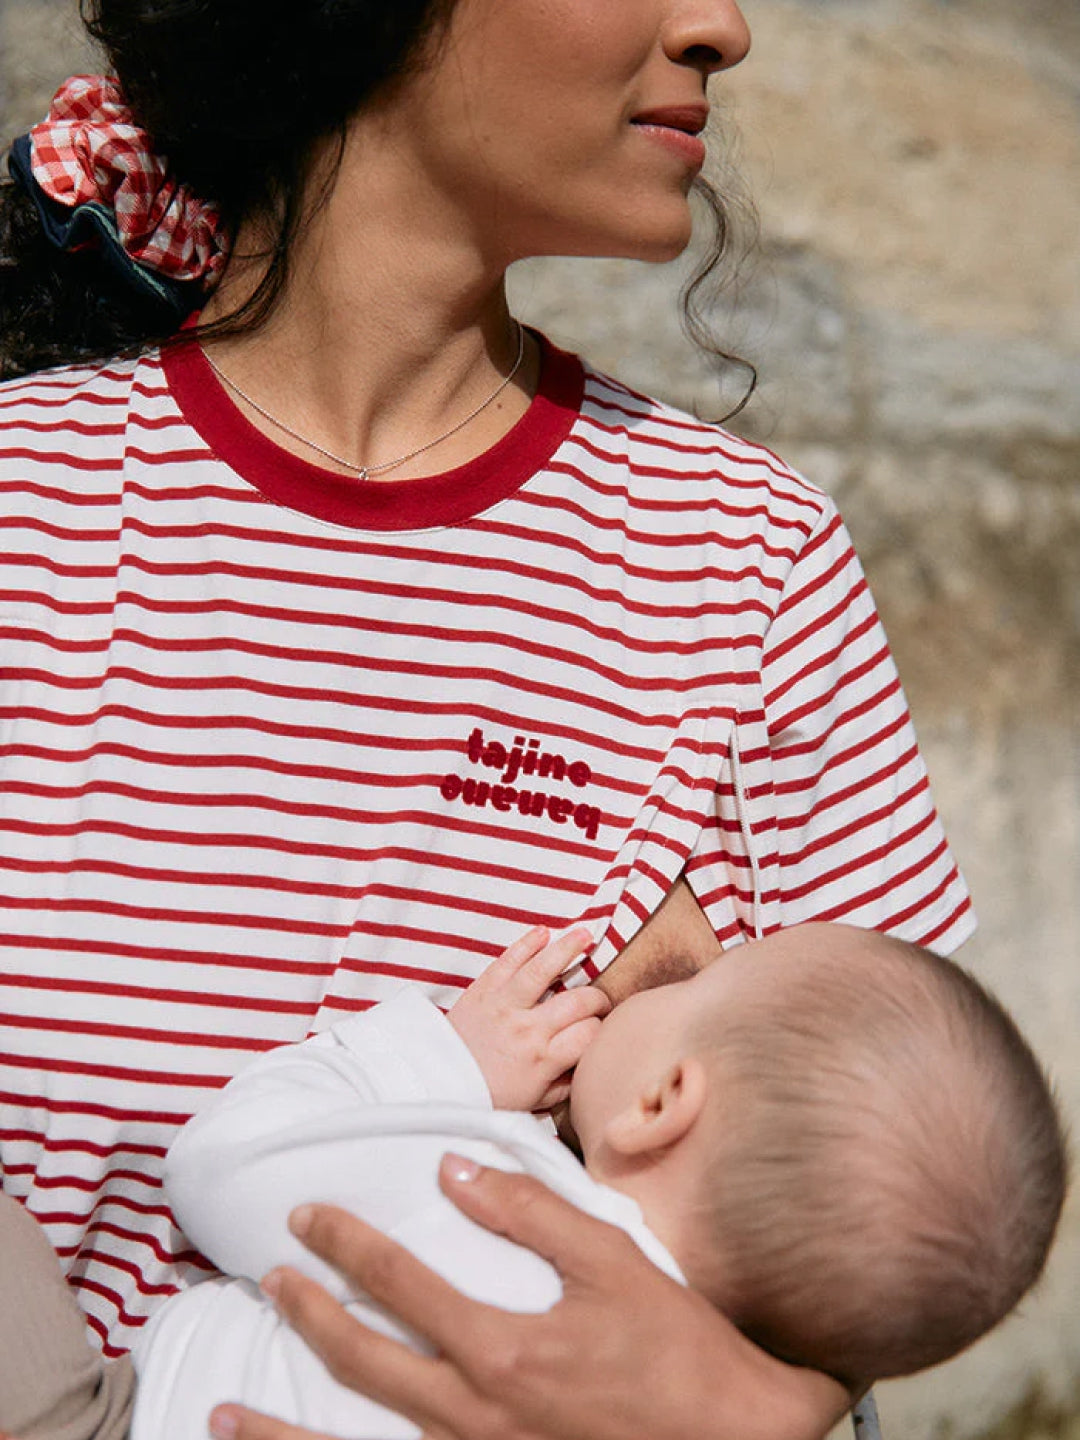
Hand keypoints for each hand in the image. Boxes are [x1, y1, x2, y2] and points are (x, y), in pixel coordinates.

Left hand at [208, 1159, 850, 1439]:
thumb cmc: (677, 1350)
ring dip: (281, 1430)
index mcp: (502, 1346)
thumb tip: (455, 1168)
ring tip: (226, 1411)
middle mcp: (474, 1414)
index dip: (346, 1243)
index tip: (307, 1217)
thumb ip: (528, 1212)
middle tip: (273, 1278)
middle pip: (362, 1360)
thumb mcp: (611, 1262)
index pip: (398, 1280)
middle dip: (309, 1312)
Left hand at [448, 927, 608, 1109]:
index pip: (589, 1034)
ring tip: (585, 934)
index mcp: (542, 1059)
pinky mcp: (482, 991)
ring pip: (542, 970)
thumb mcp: (533, 1102)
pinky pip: (506, 962)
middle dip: (597, 997)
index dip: (603, 1028)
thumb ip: (564, 1085)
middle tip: (599, 1000)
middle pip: (577, 1001)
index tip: (604, 1027)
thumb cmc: (487, 1096)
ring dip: (567, 948)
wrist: (436, 1085)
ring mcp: (503, 1006)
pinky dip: (525, 944)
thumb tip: (588, 1068)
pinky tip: (542, 932)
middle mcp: (526, 1029)